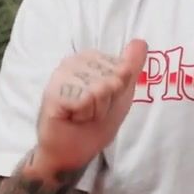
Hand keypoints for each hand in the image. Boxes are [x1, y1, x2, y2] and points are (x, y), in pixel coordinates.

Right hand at [34, 39, 147, 172]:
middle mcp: (73, 61)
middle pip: (111, 78)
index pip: (121, 67)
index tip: (103, 101)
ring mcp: (60, 75)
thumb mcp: (121, 94)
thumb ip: (131, 67)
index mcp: (90, 58)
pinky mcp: (52, 92)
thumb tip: (141, 42)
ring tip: (81, 114)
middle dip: (107, 101)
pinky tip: (72, 117)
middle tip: (91, 110)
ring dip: (95, 110)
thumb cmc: (95, 123)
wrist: (72, 152)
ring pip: (98, 89)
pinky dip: (83, 114)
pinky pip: (84, 99)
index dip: (118, 90)